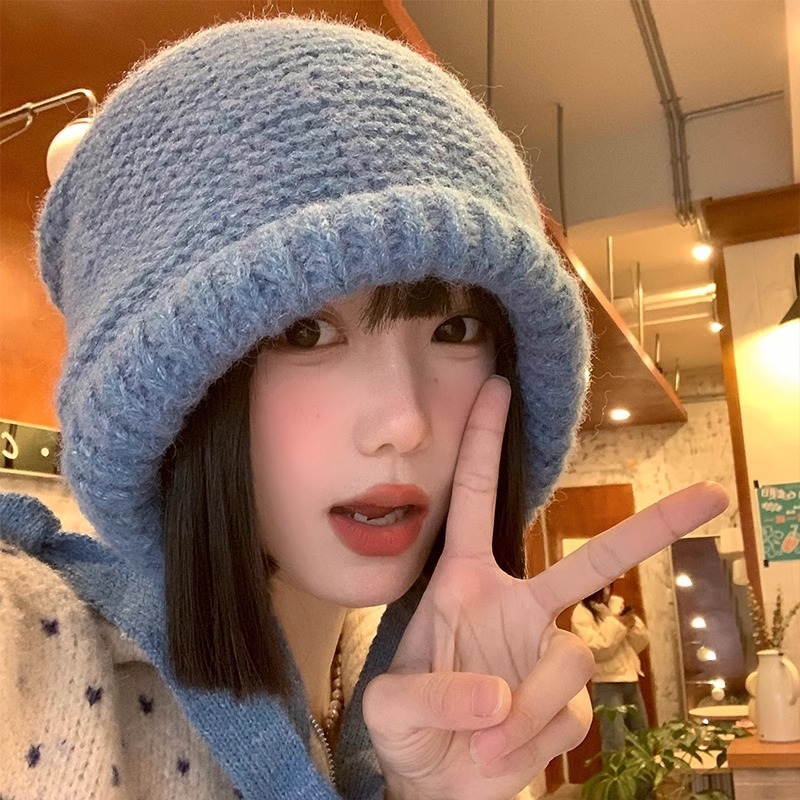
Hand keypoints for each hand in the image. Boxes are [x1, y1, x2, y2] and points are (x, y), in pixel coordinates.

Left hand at [363, 375, 728, 799]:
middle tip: (706, 496)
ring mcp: (546, 652)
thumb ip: (430, 695)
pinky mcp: (568, 702)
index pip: (477, 500)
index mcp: (465, 582)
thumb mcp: (388, 710)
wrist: (435, 783)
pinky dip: (528, 740)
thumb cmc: (406, 729)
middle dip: (648, 528)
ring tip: (483, 735)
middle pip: (591, 560)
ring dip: (523, 706)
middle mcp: (516, 605)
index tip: (496, 387)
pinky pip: (568, 714)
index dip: (483, 442)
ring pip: (572, 655)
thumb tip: (498, 689)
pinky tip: (499, 748)